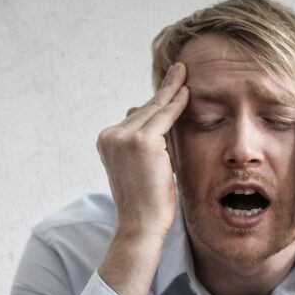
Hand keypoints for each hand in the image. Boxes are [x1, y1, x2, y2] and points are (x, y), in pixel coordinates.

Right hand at [96, 63, 189, 243]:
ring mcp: (124, 137)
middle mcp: (111, 136)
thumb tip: (153, 119)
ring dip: (171, 92)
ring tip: (183, 73)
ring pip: (154, 110)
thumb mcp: (141, 168)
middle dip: (163, 92)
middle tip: (178, 70)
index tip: (167, 86)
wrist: (141, 225)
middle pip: (144, 109)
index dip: (154, 102)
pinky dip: (176, 104)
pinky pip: (164, 117)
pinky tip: (186, 92)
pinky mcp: (142, 142)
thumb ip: (145, 144)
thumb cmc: (145, 203)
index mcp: (107, 141)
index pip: (136, 117)